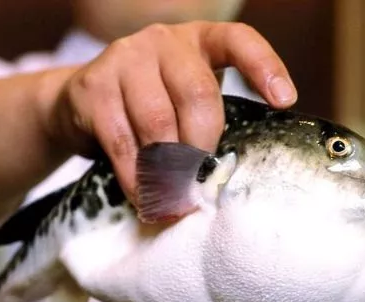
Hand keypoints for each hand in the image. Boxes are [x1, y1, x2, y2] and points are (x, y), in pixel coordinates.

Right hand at [49, 21, 296, 204]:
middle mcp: (163, 41)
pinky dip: (137, 177)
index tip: (285, 101)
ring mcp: (124, 58)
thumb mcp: (182, 97)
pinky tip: (145, 196)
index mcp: (198, 40)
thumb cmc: (148, 105)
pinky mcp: (93, 87)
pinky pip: (123, 142)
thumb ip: (205, 117)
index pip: (238, 40)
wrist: (79, 101)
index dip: (265, 67)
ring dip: (169, 169)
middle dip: (203, 145)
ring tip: (175, 199)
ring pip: (158, 121)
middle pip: (197, 94)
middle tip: (201, 181)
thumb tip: (226, 176)